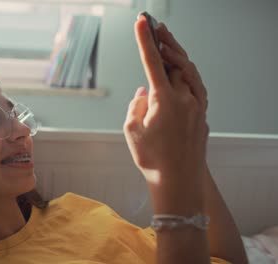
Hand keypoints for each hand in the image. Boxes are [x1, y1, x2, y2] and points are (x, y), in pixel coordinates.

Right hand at [124, 16, 208, 190]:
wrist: (180, 181)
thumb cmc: (153, 159)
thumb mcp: (132, 132)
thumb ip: (135, 106)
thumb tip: (143, 93)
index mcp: (164, 101)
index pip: (153, 63)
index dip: (145, 41)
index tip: (141, 23)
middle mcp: (184, 99)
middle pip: (176, 61)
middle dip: (164, 42)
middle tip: (155, 26)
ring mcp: (196, 106)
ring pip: (189, 71)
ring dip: (178, 55)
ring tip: (167, 43)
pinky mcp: (201, 114)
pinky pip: (196, 85)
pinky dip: (187, 72)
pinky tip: (182, 70)